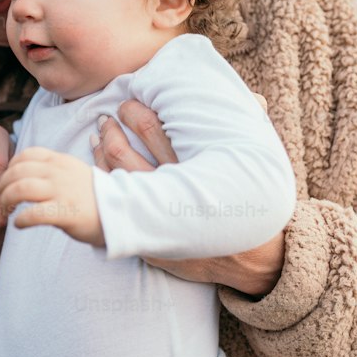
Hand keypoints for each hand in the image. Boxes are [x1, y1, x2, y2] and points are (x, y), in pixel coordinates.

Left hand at [0, 147, 104, 246]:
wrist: (123, 212)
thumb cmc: (95, 197)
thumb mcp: (74, 173)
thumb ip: (53, 170)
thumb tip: (28, 173)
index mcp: (61, 161)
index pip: (27, 154)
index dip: (11, 167)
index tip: (8, 180)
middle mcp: (59, 173)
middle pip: (17, 171)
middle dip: (3, 185)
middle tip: (2, 198)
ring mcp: (62, 192)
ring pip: (21, 188)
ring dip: (7, 199)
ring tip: (8, 210)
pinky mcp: (65, 212)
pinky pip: (33, 214)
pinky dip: (20, 219)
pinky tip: (19, 224)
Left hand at [93, 97, 286, 296]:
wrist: (244, 256)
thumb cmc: (249, 202)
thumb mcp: (255, 167)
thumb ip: (251, 128)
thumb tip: (256, 100)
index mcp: (194, 164)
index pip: (150, 128)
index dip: (134, 111)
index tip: (130, 102)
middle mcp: (170, 185)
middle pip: (123, 151)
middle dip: (114, 126)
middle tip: (112, 113)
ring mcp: (155, 210)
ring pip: (114, 172)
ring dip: (103, 147)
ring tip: (102, 130)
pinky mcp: (145, 230)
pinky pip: (112, 199)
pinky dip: (101, 174)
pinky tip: (100, 158)